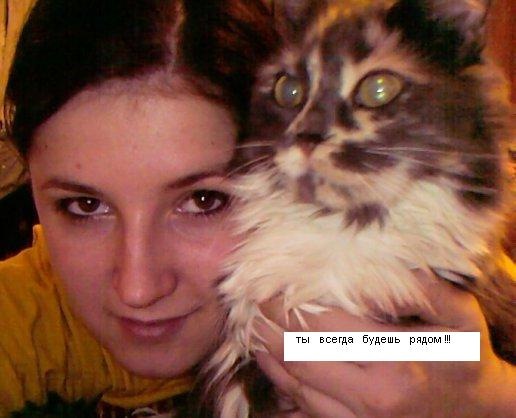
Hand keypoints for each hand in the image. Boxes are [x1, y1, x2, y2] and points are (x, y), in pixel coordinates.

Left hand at [254, 273, 515, 416]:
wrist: (475, 412)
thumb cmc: (465, 356)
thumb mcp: (461, 315)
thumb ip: (427, 287)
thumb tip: (384, 259)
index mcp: (396, 363)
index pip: (322, 326)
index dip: (289, 302)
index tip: (271, 282)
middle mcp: (372, 398)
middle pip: (299, 354)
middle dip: (268, 323)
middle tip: (251, 298)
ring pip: (293, 382)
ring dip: (266, 350)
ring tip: (250, 322)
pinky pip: (301, 407)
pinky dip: (278, 378)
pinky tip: (266, 356)